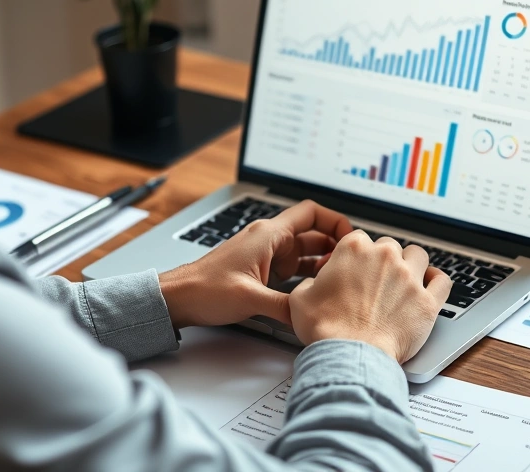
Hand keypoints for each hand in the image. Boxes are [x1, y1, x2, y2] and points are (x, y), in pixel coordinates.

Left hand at [159, 200, 352, 328]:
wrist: (178, 298)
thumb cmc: (205, 289)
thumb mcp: (250, 299)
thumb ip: (286, 308)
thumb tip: (311, 317)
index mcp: (268, 235)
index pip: (311, 212)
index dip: (335, 221)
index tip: (350, 238)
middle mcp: (270, 241)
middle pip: (313, 233)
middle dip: (334, 246)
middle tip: (350, 264)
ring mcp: (267, 256)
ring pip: (305, 252)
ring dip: (322, 263)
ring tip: (338, 279)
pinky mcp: (263, 271)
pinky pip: (294, 268)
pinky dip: (308, 276)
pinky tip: (316, 290)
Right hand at [289, 231, 452, 362]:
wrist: (351, 355)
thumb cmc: (326, 329)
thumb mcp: (300, 299)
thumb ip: (309, 283)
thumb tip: (314, 285)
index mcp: (353, 249)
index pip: (359, 239)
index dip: (354, 255)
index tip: (352, 270)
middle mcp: (384, 257)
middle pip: (389, 246)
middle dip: (382, 260)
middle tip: (375, 280)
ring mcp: (409, 278)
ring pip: (418, 255)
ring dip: (411, 264)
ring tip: (404, 279)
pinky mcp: (427, 301)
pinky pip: (442, 281)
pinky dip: (436, 280)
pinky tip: (430, 284)